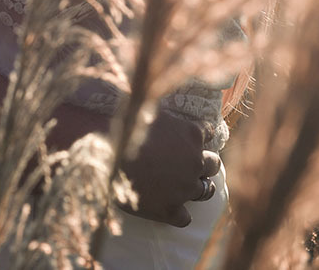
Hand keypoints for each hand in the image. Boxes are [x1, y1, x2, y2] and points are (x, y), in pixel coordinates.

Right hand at [118, 111, 221, 226]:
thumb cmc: (123, 128)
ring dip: (199, 188)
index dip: (197, 137)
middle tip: (189, 164)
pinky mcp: (170, 209)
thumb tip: (159, 101)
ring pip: (206, 191)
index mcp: (191, 134)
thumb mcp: (148, 108)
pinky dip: (178, 213)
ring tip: (186, 187)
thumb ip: (163, 113)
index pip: (208, 133)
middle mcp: (195, 161)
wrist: (104, 154)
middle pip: (213, 164)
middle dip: (204, 163)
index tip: (187, 139)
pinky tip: (168, 208)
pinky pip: (185, 218)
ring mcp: (185, 188)